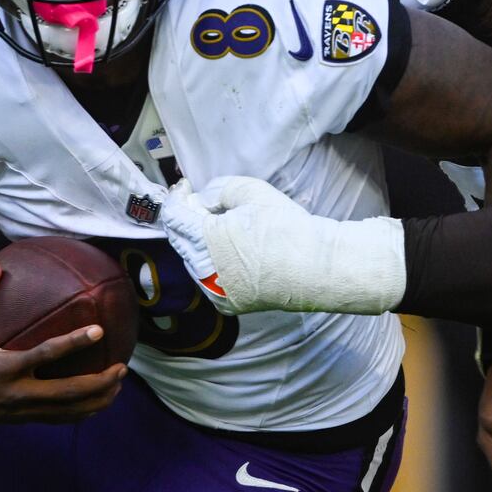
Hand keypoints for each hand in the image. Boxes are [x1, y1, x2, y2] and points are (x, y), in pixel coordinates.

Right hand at [0, 263, 125, 428]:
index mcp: (4, 367)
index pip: (47, 355)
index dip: (75, 343)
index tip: (99, 331)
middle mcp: (17, 392)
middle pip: (68, 393)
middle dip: (99, 382)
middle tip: (122, 367)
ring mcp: (22, 410)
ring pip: (68, 411)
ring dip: (97, 400)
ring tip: (118, 384)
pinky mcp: (23, 419)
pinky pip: (59, 419)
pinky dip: (82, 412)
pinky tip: (99, 403)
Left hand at [161, 176, 406, 315]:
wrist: (318, 268)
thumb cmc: (288, 229)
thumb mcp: (252, 192)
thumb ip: (219, 189)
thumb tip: (204, 200)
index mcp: (204, 240)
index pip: (173, 216)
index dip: (177, 197)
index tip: (185, 188)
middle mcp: (203, 270)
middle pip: (180, 239)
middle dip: (187, 218)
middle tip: (205, 204)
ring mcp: (214, 291)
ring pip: (192, 260)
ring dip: (198, 241)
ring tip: (222, 227)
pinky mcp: (228, 303)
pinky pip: (207, 279)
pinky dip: (210, 262)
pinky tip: (231, 251)